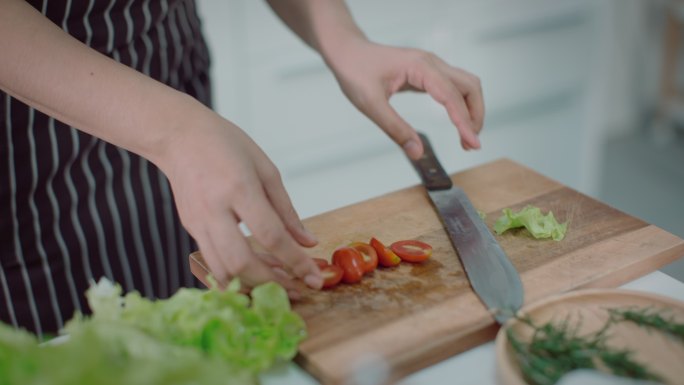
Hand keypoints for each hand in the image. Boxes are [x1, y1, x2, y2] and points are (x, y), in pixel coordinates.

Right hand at [159, 107, 322, 296]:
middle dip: (273, 283)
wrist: (178, 135)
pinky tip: (256, 275)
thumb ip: (286, 210)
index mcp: (239, 188)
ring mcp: (197, 222)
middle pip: (242, 262)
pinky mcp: (189, 228)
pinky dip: (235, 276)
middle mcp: (214, 209)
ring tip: (280, 284)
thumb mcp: (265, 168)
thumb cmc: (225, 144)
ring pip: (223, 270)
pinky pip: (212, 263)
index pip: (271, 236)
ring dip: (253, 284)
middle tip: (298, 289)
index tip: (313, 277)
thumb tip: (307, 242)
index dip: (295, 261)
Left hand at [327, 40, 484, 158]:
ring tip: (466, 138)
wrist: (346, 52)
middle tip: (470, 144)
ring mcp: (431, 66)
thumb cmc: (355, 71)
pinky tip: (456, 122)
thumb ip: (395, 129)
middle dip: (475, 115)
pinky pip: (453, 87)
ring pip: (465, 85)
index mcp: (420, 67)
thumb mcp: (371, 104)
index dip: (465, 122)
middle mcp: (431, 63)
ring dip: (471, 110)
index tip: (473, 144)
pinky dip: (460, 106)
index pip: (452, 96)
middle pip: (469, 86)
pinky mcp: (426, 73)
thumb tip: (417, 152)